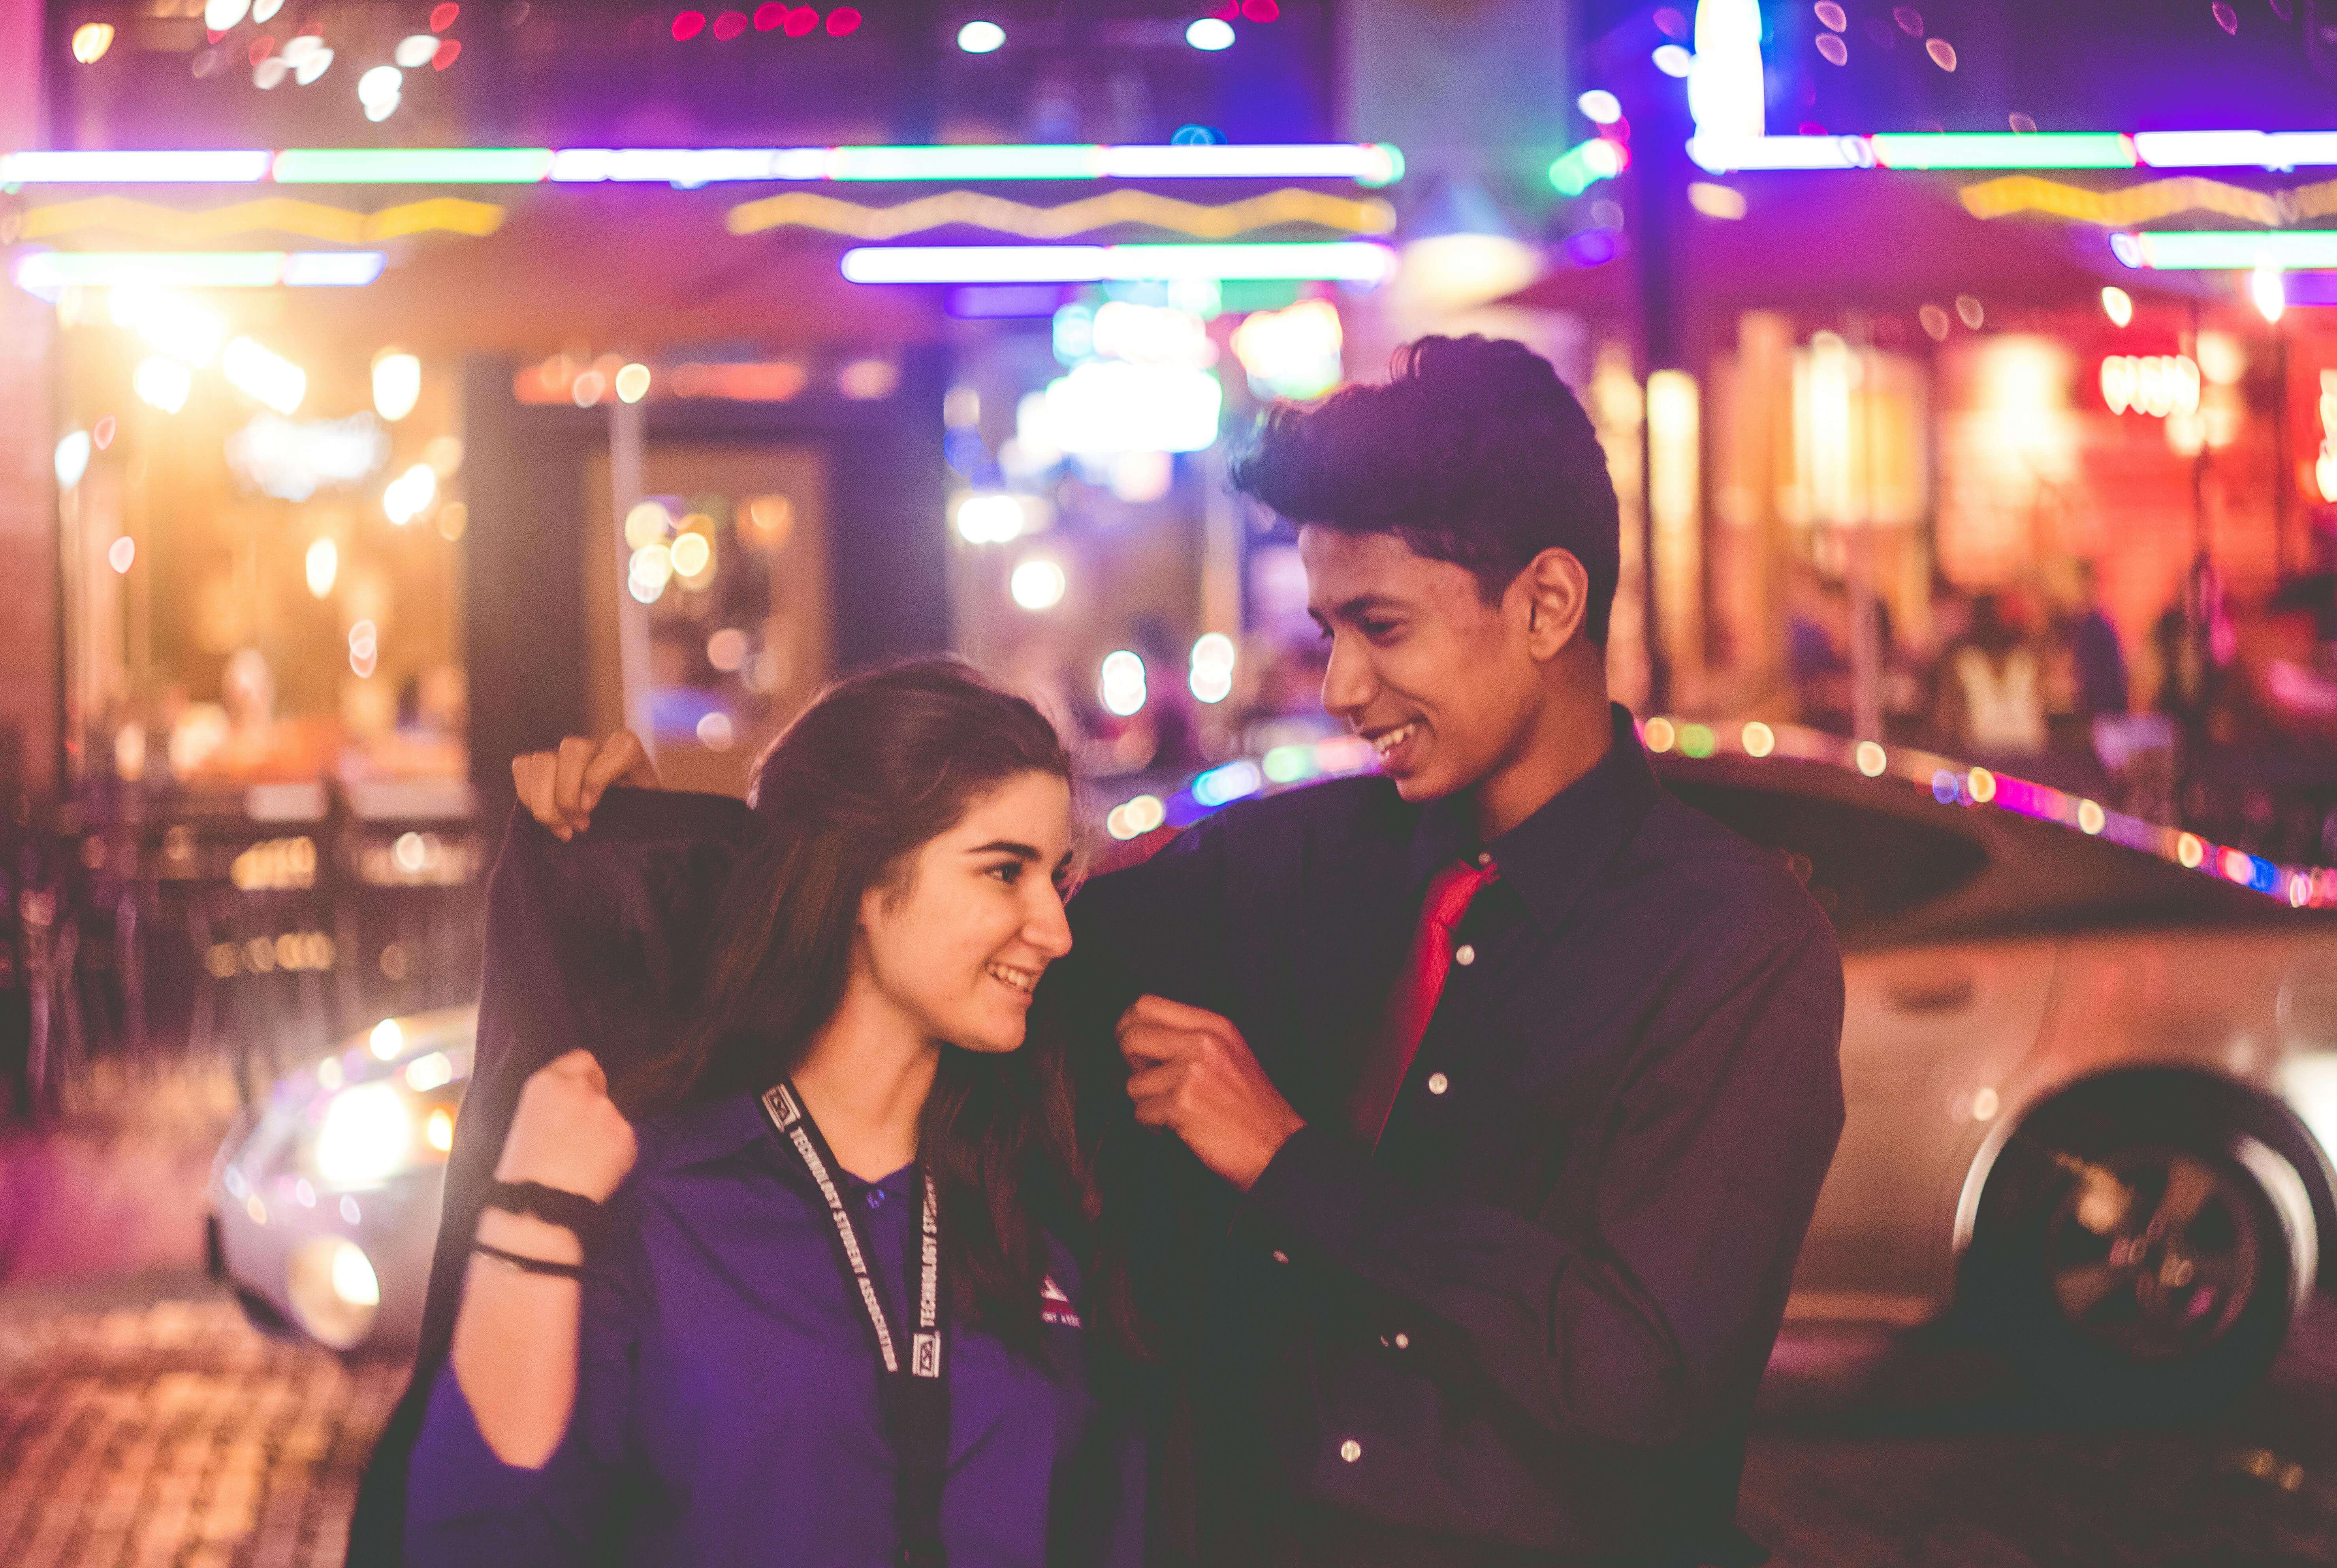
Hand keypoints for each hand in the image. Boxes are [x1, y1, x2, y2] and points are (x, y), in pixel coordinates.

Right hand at [495, 1049, 637, 1203]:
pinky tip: (596, 1172)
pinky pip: (624, 1141)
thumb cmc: (521, 1171)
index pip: (582, 1059)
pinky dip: (615, 1154)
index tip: (582, 1095)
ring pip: (612, 1116)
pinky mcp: (626, 1136)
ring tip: (583, 1161)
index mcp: (547, 1082)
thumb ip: (553, 1102)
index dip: (584, 1078)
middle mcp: (581, 1089)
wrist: (538, 1206)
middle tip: (579, 1136)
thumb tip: (571, 1104)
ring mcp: (607, 1111)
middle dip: (593, 1105)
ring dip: (604, 1132)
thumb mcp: (526, 1121)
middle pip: (599, 1087)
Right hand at [512, 730, 659, 840]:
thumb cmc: (634, 817)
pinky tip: (545, 817)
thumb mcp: (646, 813)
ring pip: (543, 759)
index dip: (599, 777)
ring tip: (562, 828)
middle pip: (573, 749)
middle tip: (579, 826)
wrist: (621, 820)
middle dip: (568, 794)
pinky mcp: (543, 764)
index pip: (621, 747)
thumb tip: (591, 809)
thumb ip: (638, 806)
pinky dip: (526, 794)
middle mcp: (596, 746)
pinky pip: (522, 766)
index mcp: (629, 752)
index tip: (591, 807)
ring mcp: (566, 754)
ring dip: (545, 799)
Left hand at [1120, 996, 1303, 1190]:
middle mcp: (1202, 1042)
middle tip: (1148, 1081)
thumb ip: (1190, 1037)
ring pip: (1132, 1082)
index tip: (1134, 1047)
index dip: (1128, 1026)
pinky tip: (1178, 1128)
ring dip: (1147, 1102)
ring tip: (1175, 1111)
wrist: (1278, 1148)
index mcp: (1213, 1025)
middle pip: (1130, 1036)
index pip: (1146, 1005)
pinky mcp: (1181, 1105)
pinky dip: (1153, 1125)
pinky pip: (1141, 1112)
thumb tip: (1137, 1036)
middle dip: (1130, 1064)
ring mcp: (1191, 1073)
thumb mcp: (1229, 1052)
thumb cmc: (1252, 1107)